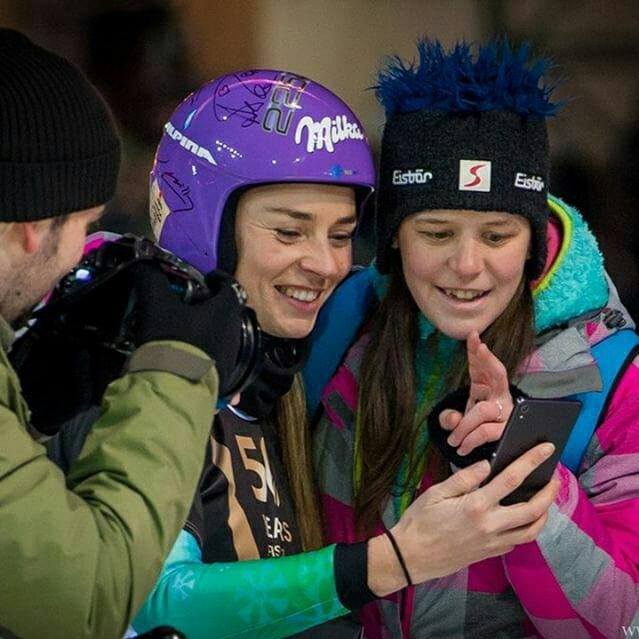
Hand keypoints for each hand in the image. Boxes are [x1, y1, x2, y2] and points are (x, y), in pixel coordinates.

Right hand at [130, 264, 244, 395]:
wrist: (175, 389)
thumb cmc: (171, 340)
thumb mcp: (156, 305)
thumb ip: (152, 281)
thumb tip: (144, 265)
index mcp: (225, 310)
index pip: (229, 285)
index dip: (217, 278)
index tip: (206, 278)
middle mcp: (235, 331)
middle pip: (228, 311)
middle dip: (212, 305)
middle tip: (191, 302)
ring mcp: (233, 355)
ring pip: (224, 335)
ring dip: (210, 329)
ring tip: (187, 328)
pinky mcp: (226, 376)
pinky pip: (219, 358)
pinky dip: (208, 351)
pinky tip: (191, 354)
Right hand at [367, 442, 557, 594]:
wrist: (411, 556)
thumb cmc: (420, 521)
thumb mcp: (436, 493)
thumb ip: (463, 478)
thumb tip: (486, 464)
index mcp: (476, 505)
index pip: (512, 479)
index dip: (532, 461)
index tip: (546, 449)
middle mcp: (490, 525)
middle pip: (533, 509)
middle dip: (549, 491)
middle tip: (555, 476)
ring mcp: (493, 542)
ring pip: (532, 530)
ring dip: (545, 513)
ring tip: (546, 498)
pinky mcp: (490, 553)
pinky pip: (518, 541)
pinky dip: (528, 528)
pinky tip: (524, 517)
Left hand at [440, 331, 512, 455]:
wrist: (486, 450)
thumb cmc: (472, 427)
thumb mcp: (456, 420)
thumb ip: (449, 418)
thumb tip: (453, 419)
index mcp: (487, 386)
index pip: (483, 365)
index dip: (478, 351)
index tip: (473, 336)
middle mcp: (500, 395)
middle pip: (497, 373)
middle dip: (488, 359)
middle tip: (479, 347)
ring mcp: (506, 411)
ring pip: (484, 410)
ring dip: (464, 425)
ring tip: (453, 440)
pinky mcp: (507, 429)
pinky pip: (488, 431)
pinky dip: (471, 440)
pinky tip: (462, 447)